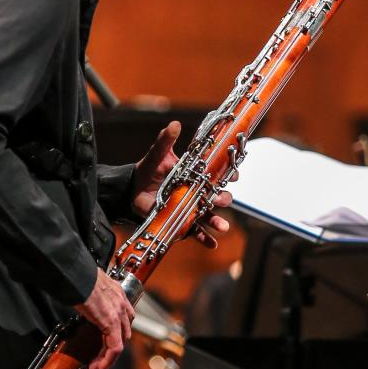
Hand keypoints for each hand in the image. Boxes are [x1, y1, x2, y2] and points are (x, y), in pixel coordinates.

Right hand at [76, 267, 134, 368]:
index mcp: (118, 293)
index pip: (123, 319)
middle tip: (100, 359)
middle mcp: (122, 303)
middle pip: (123, 332)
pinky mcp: (111, 322)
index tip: (104, 344)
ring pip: (120, 342)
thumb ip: (92, 296)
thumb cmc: (79, 276)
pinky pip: (114, 347)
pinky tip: (100, 367)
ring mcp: (119, 313)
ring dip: (109, 357)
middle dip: (112, 348)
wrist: (77, 273)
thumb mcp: (91, 286)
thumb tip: (82, 301)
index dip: (115, 335)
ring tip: (97, 367)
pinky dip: (108, 359)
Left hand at [131, 120, 232, 247]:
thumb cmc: (148, 170)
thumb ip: (165, 141)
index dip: (230, 174)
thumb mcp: (157, 155)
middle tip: (221, 199)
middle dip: (223, 199)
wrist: (132, 190)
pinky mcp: (182, 223)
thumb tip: (174, 125)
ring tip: (222, 226)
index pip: (219, 173)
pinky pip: (195, 232)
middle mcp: (197, 192)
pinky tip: (212, 244)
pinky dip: (205, 238)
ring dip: (218, 221)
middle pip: (218, 196)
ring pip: (210, 216)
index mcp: (196, 174)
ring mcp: (191, 209)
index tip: (234, 175)